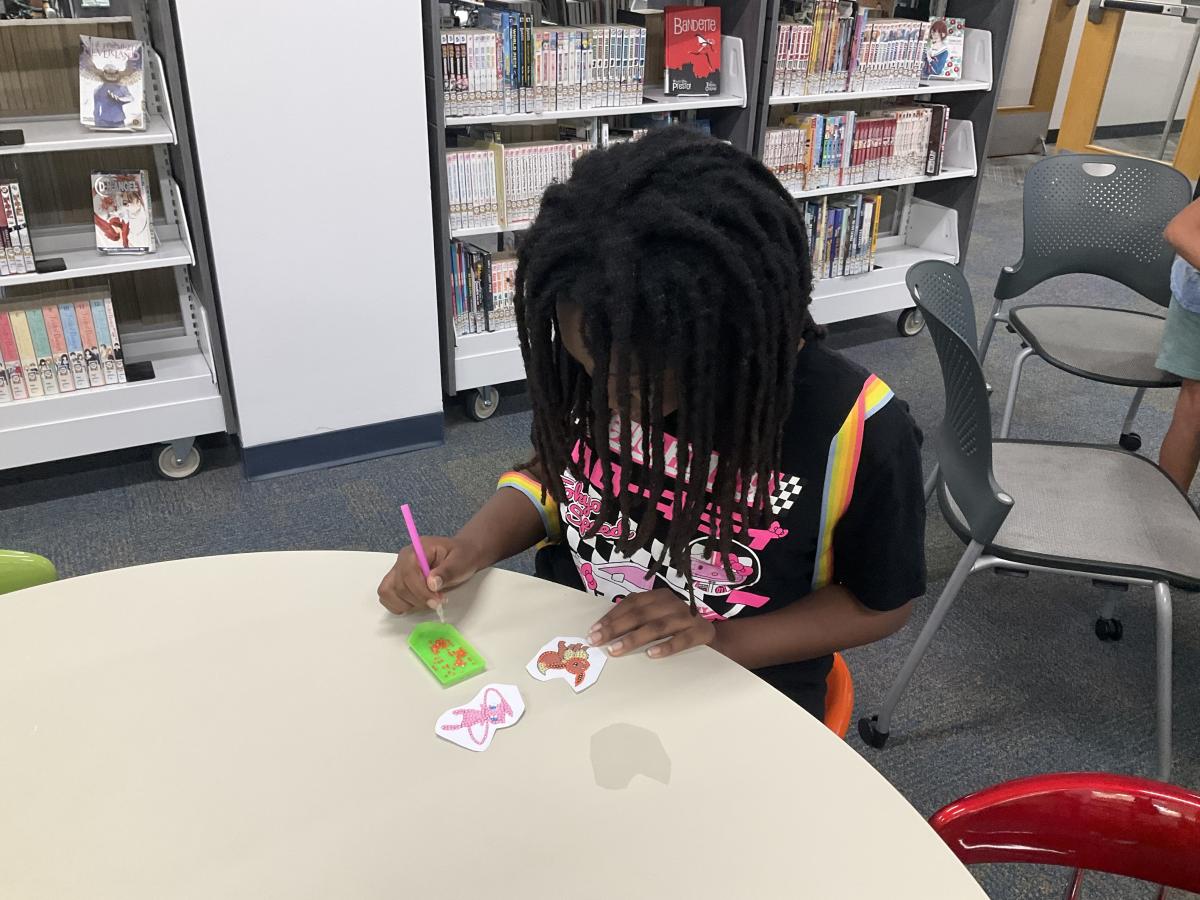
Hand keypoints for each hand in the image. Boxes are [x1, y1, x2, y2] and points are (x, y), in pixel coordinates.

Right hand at [377, 536, 479, 614]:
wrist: (461, 556)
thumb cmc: (462, 557)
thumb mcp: (460, 561)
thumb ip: (447, 572)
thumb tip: (432, 584)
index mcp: (418, 549)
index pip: (409, 572)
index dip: (420, 591)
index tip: (436, 602)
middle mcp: (403, 558)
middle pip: (399, 585)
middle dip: (418, 599)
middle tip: (437, 602)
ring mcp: (398, 570)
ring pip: (388, 591)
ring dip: (408, 603)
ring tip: (427, 601)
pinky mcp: (396, 581)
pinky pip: (387, 596)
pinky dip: (398, 605)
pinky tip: (415, 603)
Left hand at [588, 589, 715, 658]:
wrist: (711, 629)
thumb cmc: (677, 622)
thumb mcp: (658, 613)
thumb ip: (638, 617)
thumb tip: (603, 630)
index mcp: (658, 595)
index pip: (631, 603)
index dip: (611, 616)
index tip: (593, 630)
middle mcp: (671, 602)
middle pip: (640, 614)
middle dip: (615, 628)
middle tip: (598, 641)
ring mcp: (686, 617)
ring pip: (657, 627)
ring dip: (634, 639)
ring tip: (616, 650)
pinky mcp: (699, 632)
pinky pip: (681, 640)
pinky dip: (665, 647)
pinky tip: (650, 655)